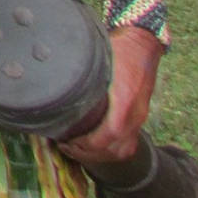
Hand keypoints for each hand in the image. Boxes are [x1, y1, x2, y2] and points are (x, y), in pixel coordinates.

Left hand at [59, 27, 161, 167]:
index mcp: (125, 100)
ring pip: (124, 149)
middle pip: (117, 148)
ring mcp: (140, 116)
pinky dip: (112, 150)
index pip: (111, 133)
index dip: (89, 143)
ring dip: (101, 155)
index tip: (68, 142)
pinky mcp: (139, 116)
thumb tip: (54, 80)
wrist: (143, 43)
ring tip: (78, 149)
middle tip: (67, 147)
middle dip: (90, 153)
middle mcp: (135, 113)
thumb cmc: (118, 48)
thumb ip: (81, 74)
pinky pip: (130, 142)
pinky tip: (95, 145)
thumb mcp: (98, 58)